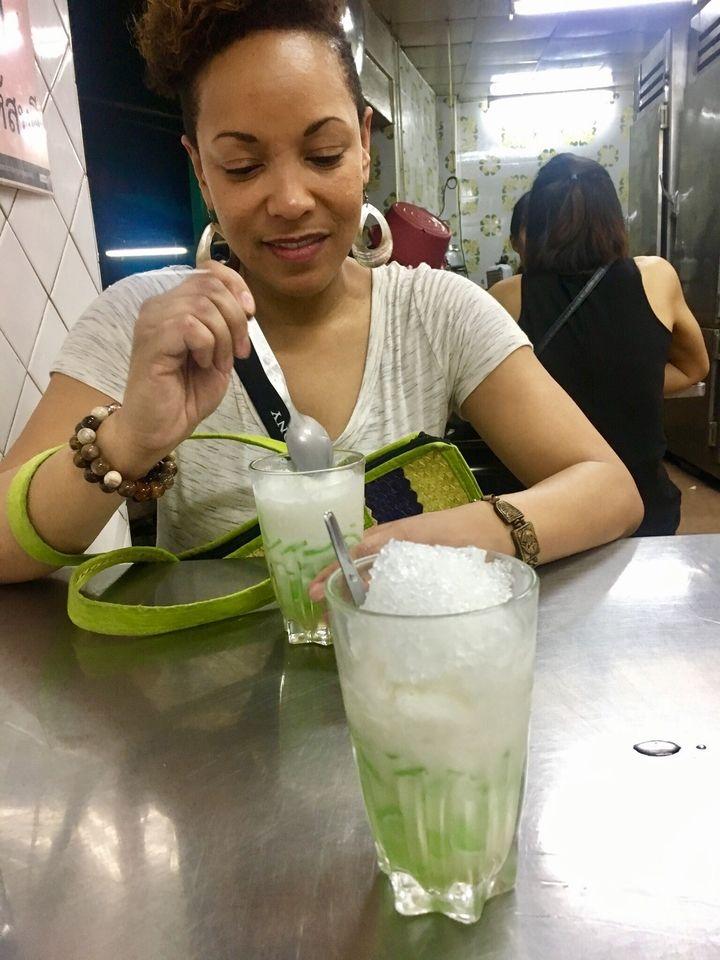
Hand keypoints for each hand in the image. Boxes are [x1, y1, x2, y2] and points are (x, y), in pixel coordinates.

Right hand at [107, 261, 254, 474]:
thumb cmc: (185, 395)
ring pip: (203, 305)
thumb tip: (245, 304)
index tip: (251, 313)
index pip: (209, 270)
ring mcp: (152, 320)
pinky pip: (191, 325)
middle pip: (211, 285)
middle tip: (237, 352)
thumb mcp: (217, 353)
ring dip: (223, 337)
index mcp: (174, 304)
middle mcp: (159, 305)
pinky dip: (208, 346)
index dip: (236, 285)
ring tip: (217, 363)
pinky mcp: (152, 339)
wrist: (158, 428)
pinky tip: (203, 364)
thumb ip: (226, 325)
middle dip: (236, 318)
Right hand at [308, 504, 511, 601]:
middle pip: (357, 564)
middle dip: (338, 586)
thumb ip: (405, 547)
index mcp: (396, 536)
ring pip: (372, 572)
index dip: (334, 573)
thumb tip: (371, 559)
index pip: (355, 554)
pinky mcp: (422, 567)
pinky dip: (376, 593)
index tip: (316, 592)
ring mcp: (409, 555)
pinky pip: (391, 578)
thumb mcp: (438, 544)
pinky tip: (373, 611)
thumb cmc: (473, 535)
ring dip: (355, 592)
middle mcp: (398, 544)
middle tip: (323, 614)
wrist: (504, 530)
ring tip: (341, 616)